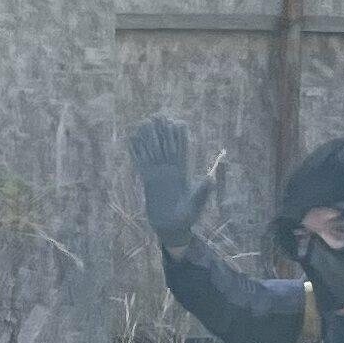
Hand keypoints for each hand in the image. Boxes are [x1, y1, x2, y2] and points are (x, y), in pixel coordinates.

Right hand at [130, 115, 220, 245]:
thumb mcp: (196, 204)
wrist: (173, 227)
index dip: (179, 136)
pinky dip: (137, 151)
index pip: (181, 149)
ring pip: (153, 151)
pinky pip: (141, 162)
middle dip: (163, 131)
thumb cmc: (187, 217)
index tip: (177, 122)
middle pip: (166, 146)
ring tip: (144, 122)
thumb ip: (202, 191)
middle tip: (158, 115)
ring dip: (149, 137)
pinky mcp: (147, 180)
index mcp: (183, 172)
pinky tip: (132, 138)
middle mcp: (170, 170)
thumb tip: (211, 178)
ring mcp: (158, 174)